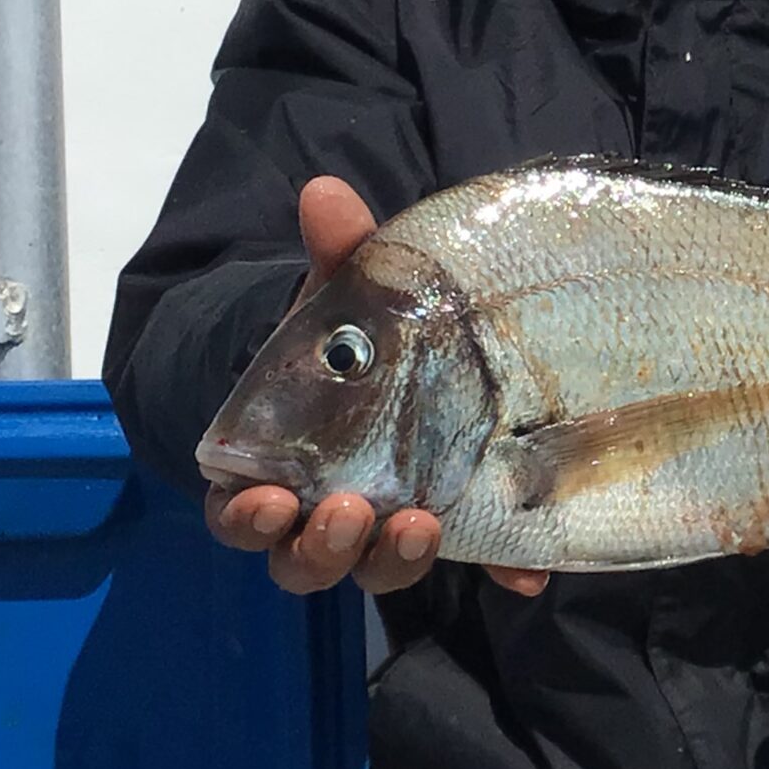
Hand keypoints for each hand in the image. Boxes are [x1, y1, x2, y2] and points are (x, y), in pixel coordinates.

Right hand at [202, 176, 549, 598]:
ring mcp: (389, 530)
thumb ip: (338, 253)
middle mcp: (324, 514)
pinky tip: (528, 575)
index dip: (247, 519)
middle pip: (304, 564)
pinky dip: (503, 571)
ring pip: (377, 573)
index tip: (270, 501)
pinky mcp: (457, 528)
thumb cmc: (352, 337)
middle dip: (323, 550)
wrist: (411, 353)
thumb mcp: (345, 293)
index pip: (241, 514)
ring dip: (393, 562)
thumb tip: (327, 193)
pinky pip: (478, 563)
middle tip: (352, 512)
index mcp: (275, 468)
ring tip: (418, 524)